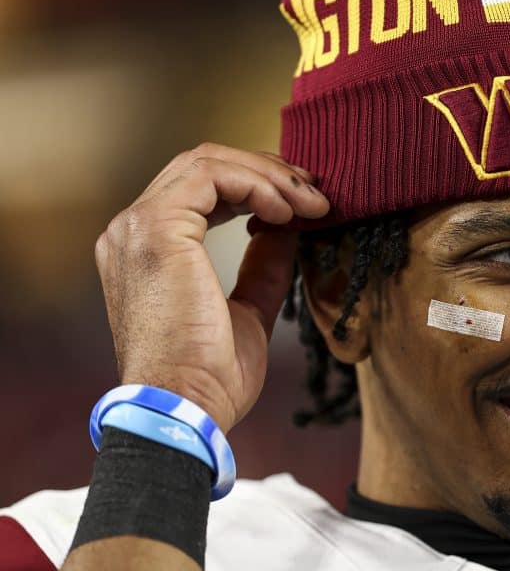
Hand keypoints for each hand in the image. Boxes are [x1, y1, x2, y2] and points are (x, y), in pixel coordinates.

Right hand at [95, 144, 329, 431]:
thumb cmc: (210, 376)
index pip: (200, 190)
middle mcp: (132, 231)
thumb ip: (261, 265)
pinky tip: (288, 212)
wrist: (185, 407)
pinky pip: (211, 176)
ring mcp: (138, 226)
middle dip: (268, 173)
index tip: (305, 205)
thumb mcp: (248, 310)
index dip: (256, 187)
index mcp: (147, 251)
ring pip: (208, 162)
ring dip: (269, 177)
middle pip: (203, 167)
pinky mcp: (156, 228)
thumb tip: (286, 229)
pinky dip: (257, 185)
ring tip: (312, 204)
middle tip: (316, 195)